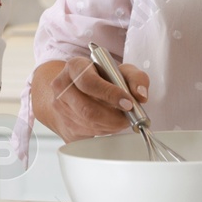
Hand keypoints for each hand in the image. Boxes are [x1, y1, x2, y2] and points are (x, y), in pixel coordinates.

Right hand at [32, 57, 149, 142]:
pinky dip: (104, 131)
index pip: (89, 83)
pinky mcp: (64, 125)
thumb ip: (136, 78)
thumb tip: (141, 95)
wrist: (76, 90)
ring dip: (111, 125)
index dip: (110, 95)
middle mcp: (62, 86)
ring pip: (89, 124)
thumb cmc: (100, 78)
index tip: (128, 103)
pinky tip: (110, 123)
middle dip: (114, 117)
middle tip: (129, 117)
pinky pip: (88, 134)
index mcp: (75, 67)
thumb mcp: (120, 70)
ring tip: (121, 119)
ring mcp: (60, 108)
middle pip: (88, 109)